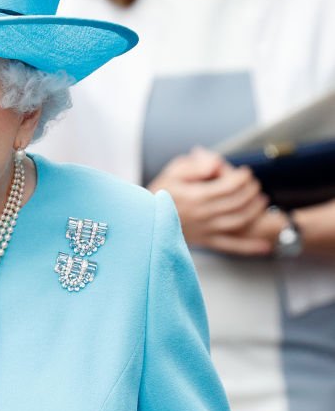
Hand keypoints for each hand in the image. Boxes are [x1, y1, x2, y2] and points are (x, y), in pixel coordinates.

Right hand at [149, 147, 268, 253]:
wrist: (145, 222)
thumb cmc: (160, 194)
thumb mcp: (173, 172)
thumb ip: (196, 166)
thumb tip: (217, 163)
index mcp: (196, 197)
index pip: (229, 186)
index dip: (242, 178)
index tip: (246, 172)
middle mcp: (203, 215)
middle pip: (237, 202)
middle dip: (250, 191)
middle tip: (254, 184)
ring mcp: (205, 230)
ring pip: (238, 221)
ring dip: (254, 210)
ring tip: (260, 201)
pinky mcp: (205, 242)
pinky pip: (230, 246)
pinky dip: (249, 247)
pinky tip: (266, 246)